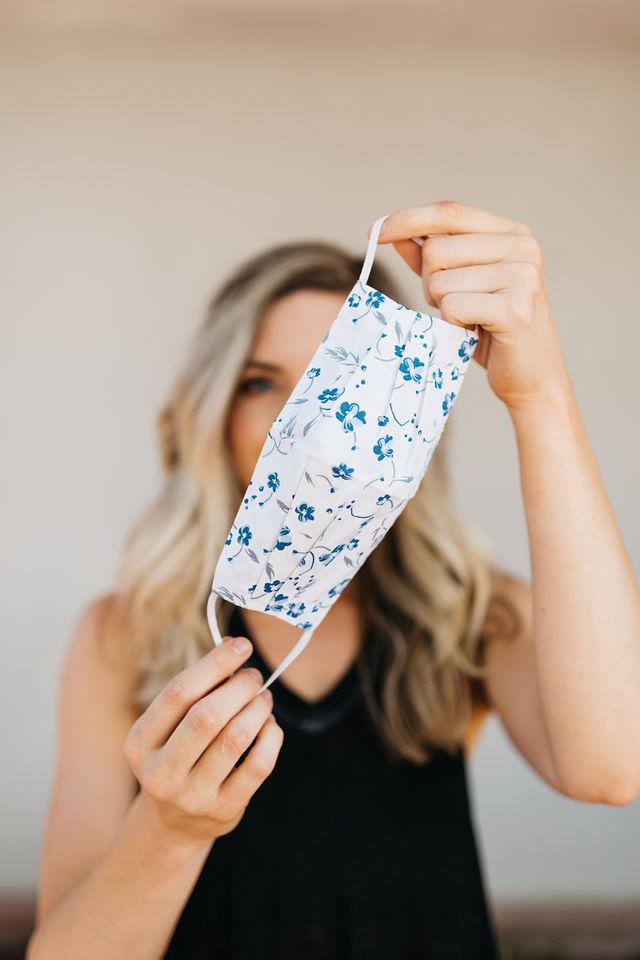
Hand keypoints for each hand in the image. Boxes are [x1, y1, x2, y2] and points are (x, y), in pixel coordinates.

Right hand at [123, 636, 282, 845]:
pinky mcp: (223, 811)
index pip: (179, 692)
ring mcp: (192, 796)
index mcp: (139, 743)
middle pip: (207, 716)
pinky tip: (269, 725)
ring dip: (258, 708)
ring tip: (263, 698)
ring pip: (236, 738)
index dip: (215, 663)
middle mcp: (160, 772)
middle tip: (254, 676)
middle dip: (239, 686)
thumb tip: (234, 647)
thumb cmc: (178, 754)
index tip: (241, 645)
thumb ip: (197, 689)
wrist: (175, 823)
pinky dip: (271, 736)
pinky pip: (258, 765)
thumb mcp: (171, 726)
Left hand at [370, 200, 570, 410]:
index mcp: (512, 233)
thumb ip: (432, 258)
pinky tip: (477, 332)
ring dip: (444, 308)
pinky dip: (454, 325)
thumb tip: (394, 232)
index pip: (449, 211)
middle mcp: (522, 247)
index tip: (374, 233)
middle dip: (431, 283)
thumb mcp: (461, 286)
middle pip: (436, 250)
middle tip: (457, 306)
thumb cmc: (493, 331)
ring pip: (440, 282)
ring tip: (472, 320)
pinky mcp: (514, 309)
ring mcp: (522, 276)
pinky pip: (452, 307)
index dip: (408, 219)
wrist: (532, 378)